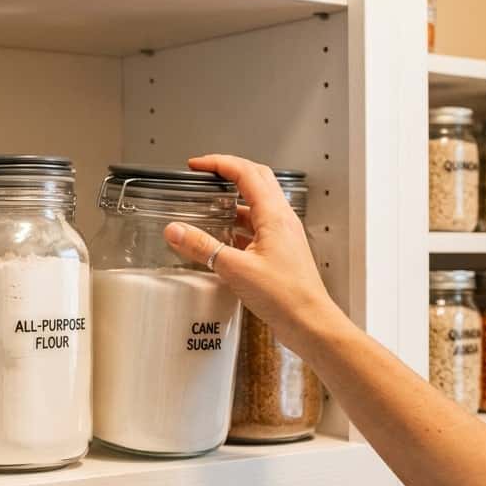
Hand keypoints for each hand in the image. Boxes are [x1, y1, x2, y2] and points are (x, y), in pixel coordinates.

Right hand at [162, 155, 345, 347]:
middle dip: (229, 172)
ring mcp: (282, 235)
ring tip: (209, 205)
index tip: (197, 165)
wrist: (309, 322)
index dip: (219, 163)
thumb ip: (202, 247)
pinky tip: (222, 238)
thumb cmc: (286, 297)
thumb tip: (176, 231)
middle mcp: (282, 220)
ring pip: (256, 204)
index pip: (246, 173)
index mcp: (274, 215)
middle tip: (205, 175)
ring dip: (233, 199)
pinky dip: (237, 224)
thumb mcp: (235, 269)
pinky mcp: (279, 251)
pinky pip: (256, 226)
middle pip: (256, 180)